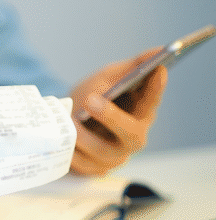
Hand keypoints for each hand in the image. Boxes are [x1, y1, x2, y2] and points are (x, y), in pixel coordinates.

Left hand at [70, 49, 167, 174]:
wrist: (68, 117)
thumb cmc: (94, 95)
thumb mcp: (109, 77)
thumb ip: (132, 66)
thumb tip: (158, 51)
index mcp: (142, 113)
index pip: (153, 102)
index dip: (156, 89)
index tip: (157, 71)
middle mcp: (132, 138)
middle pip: (131, 134)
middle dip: (111, 117)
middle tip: (90, 100)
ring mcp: (114, 156)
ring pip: (102, 151)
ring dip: (83, 136)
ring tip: (68, 120)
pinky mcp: (95, 169)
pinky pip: (83, 166)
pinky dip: (71, 153)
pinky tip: (62, 141)